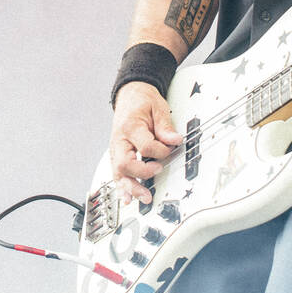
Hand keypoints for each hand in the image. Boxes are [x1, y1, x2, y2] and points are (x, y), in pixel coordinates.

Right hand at [109, 81, 182, 203]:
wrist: (130, 95)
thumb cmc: (142, 101)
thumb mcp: (158, 107)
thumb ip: (165, 126)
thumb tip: (175, 140)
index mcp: (130, 126)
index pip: (146, 146)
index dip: (161, 151)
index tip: (170, 148)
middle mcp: (120, 140)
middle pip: (125, 163)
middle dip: (142, 173)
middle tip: (157, 171)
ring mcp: (116, 149)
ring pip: (119, 173)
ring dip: (131, 187)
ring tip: (144, 196)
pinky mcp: (117, 155)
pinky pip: (116, 173)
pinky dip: (121, 187)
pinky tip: (126, 198)